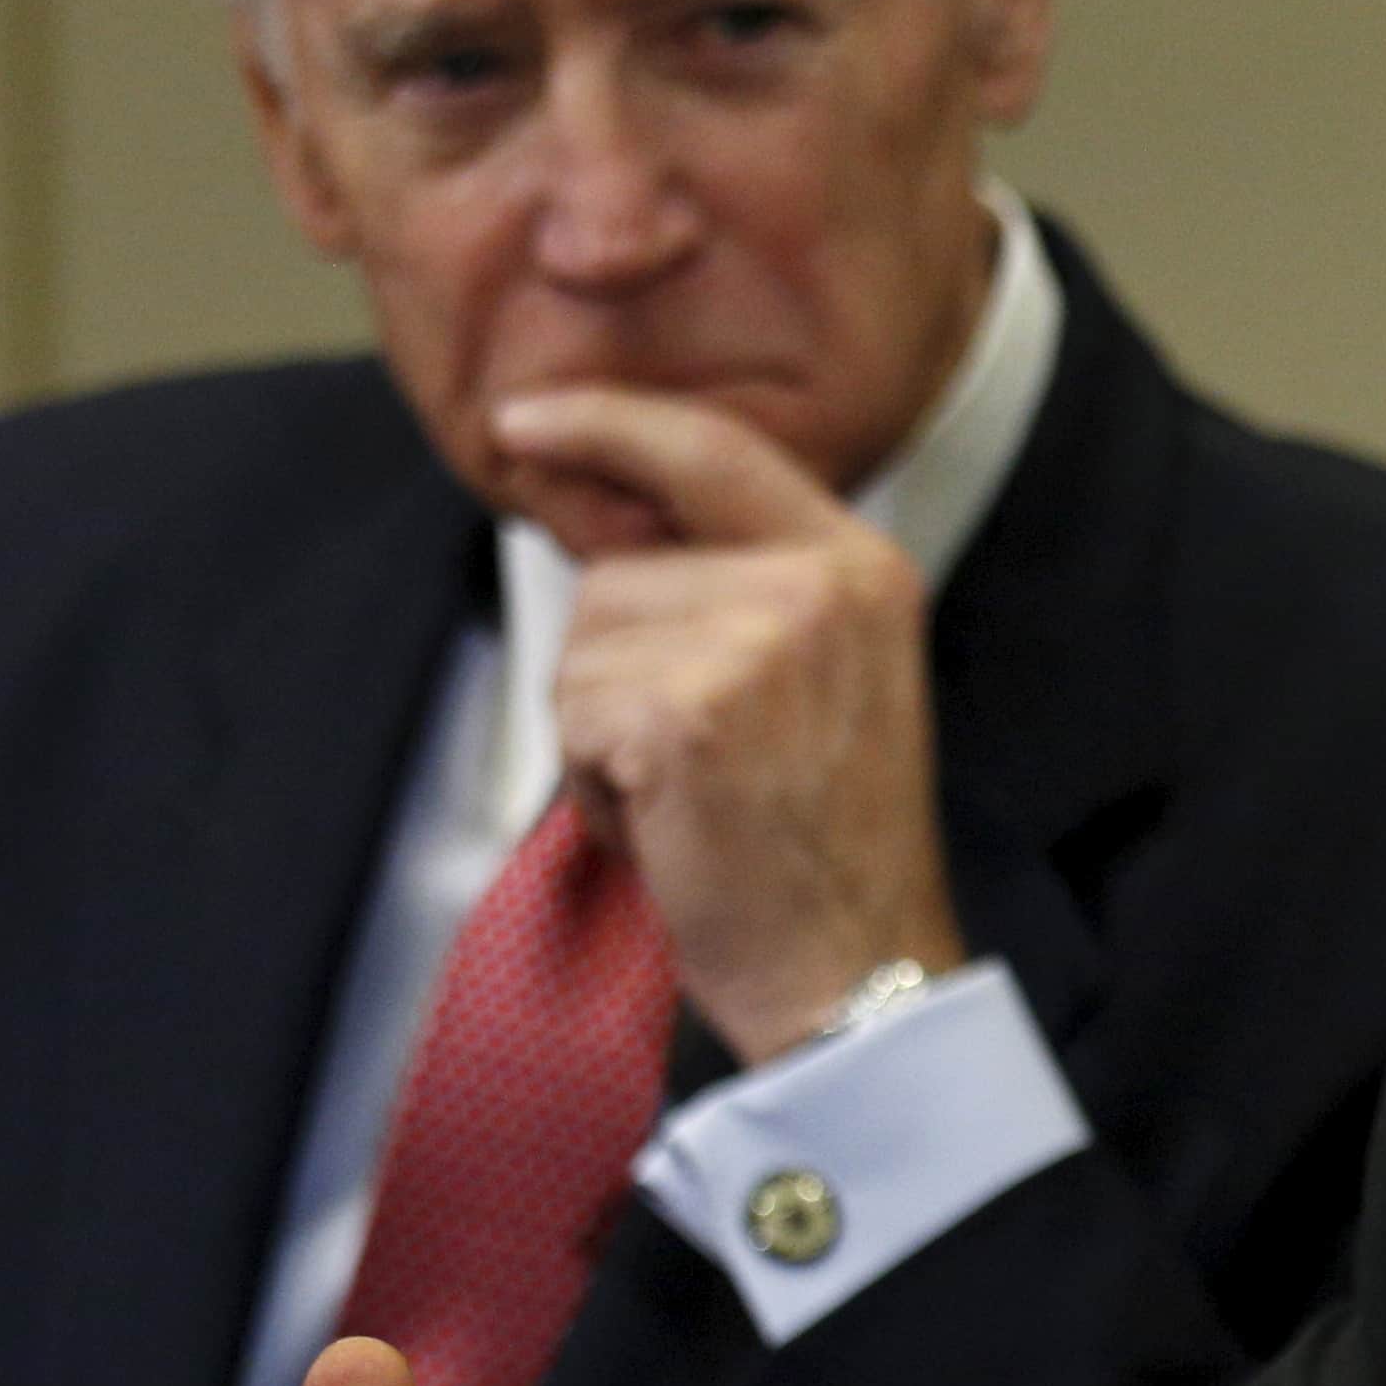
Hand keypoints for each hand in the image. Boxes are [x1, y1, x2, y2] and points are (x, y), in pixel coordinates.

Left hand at [491, 388, 968, 1063]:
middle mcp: (818, 586)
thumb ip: (745, 586)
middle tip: (702, 763)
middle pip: (621, 570)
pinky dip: (595, 785)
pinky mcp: (686, 712)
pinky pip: (574, 714)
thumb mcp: (825, 678)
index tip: (525, 417)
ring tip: (693, 797)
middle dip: (619, 669)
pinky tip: (672, 828)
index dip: (609, 424)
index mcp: (860, 567)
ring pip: (586, 643)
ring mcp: (756, 642)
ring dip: (604, 732)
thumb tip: (604, 515)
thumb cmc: (826, 845)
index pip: (713, 451)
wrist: (858, 968)